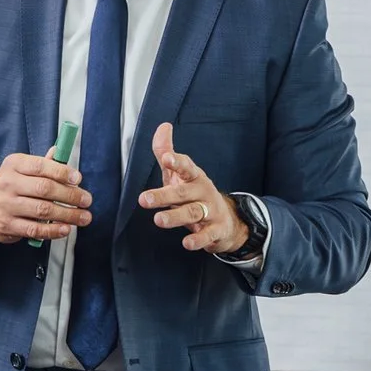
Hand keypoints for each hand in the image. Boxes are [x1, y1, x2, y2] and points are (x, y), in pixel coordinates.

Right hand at [0, 152, 90, 243]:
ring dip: (68, 215)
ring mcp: (6, 206)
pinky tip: (66, 228)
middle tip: (86, 200)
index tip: (78, 179)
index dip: (62, 172)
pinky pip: (35, 230)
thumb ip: (44, 163)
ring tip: (84, 217)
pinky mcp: (8, 225)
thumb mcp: (22, 168)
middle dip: (70, 195)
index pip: (40, 166)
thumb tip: (61, 151)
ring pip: (43, 210)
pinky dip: (53, 230)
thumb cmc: (12, 185)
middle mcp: (8, 184)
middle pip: (44, 189)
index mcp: (13, 164)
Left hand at [137, 123, 246, 253]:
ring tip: (159, 220)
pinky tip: (187, 243)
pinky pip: (208, 235)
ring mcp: (211, 211)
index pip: (186, 167)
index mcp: (194, 177)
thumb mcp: (179, 174)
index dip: (177, 162)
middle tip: (144, 199)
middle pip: (183, 192)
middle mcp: (203, 192)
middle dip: (164, 196)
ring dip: (176, 217)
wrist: (226, 220)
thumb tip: (162, 126)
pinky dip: (198, 240)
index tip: (166, 159)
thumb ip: (167, 152)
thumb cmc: (194, 193)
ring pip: (193, 213)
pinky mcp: (216, 230)